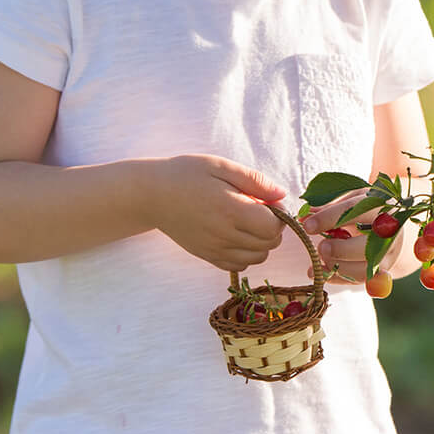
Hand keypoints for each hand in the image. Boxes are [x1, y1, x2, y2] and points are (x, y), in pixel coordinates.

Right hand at [155, 155, 286, 272]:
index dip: (280, 214)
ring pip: (257, 258)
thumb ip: (255, 181)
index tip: (270, 201)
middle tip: (261, 210)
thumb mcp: (222, 167)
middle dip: (274, 228)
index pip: (273, 227)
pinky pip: (238, 266)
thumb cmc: (187, 175)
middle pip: (269, 244)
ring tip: (249, 223)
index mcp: (230, 210)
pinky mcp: (206, 256)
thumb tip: (282, 195)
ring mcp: (214, 249)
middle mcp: (223, 235)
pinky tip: (238, 236)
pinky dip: (246, 254)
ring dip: (262, 242)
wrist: (151, 195)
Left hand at [301, 190, 400, 286]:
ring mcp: (388, 252)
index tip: (307, 225)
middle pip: (367, 245)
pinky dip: (338, 278)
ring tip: (319, 260)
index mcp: (381, 206)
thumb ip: (329, 207)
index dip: (329, 218)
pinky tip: (321, 271)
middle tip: (320, 248)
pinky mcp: (383, 269)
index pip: (355, 210)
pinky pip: (360, 279)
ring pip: (365, 267)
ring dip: (338, 267)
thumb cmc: (367, 209)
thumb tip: (303, 216)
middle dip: (340, 249)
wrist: (393, 227)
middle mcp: (389, 231)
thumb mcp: (352, 200)